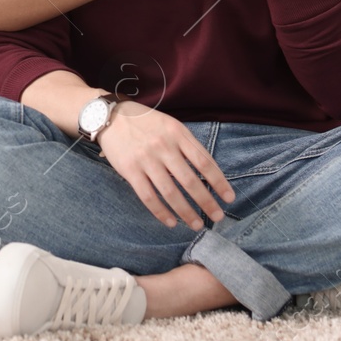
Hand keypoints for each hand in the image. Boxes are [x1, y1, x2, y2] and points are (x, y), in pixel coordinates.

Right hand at [96, 102, 235, 228]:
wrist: (110, 116)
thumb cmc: (146, 122)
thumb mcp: (171, 126)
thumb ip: (188, 146)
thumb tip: (208, 173)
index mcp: (178, 134)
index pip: (204, 162)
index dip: (219, 182)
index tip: (229, 198)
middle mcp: (163, 146)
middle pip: (190, 180)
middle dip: (206, 202)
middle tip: (218, 217)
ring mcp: (146, 159)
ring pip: (170, 192)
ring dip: (186, 212)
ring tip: (197, 225)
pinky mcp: (130, 170)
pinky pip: (148, 197)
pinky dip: (161, 212)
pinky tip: (172, 222)